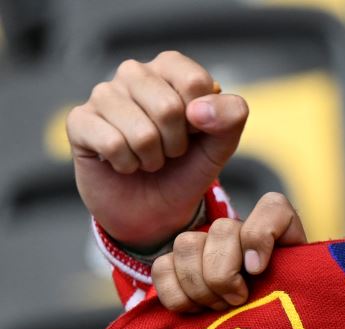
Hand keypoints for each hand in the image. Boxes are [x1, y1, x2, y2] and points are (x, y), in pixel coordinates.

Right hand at [67, 52, 248, 249]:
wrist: (153, 208)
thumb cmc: (186, 169)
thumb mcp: (220, 146)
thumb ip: (230, 118)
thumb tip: (199, 109)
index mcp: (170, 69)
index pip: (195, 82)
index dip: (202, 122)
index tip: (195, 133)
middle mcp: (134, 73)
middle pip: (169, 108)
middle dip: (177, 145)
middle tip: (170, 152)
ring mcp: (102, 94)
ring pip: (141, 132)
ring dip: (152, 159)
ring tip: (148, 158)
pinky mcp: (79, 120)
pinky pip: (112, 145)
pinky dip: (127, 165)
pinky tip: (124, 163)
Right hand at [151, 191, 306, 311]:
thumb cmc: (288, 315)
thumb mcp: (304, 300)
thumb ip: (304, 283)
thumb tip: (261, 272)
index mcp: (280, 235)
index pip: (274, 207)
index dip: (259, 235)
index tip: (257, 270)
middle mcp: (241, 233)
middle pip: (222, 230)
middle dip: (224, 274)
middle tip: (239, 301)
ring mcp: (206, 245)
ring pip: (186, 244)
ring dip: (200, 285)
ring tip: (219, 308)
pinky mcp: (177, 266)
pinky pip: (162, 268)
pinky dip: (177, 294)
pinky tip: (196, 310)